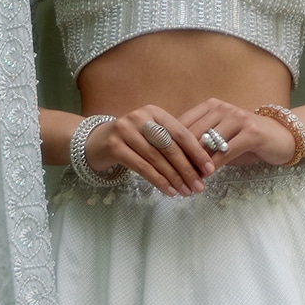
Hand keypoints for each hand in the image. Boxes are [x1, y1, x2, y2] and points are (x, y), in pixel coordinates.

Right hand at [84, 104, 215, 195]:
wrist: (95, 142)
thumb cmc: (131, 141)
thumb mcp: (150, 135)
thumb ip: (171, 144)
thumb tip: (200, 167)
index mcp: (154, 112)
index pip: (181, 132)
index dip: (196, 152)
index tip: (209, 169)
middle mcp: (140, 118)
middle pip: (169, 146)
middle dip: (187, 169)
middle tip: (199, 186)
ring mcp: (125, 130)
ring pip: (157, 158)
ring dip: (174, 178)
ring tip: (186, 191)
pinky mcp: (115, 146)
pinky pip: (142, 167)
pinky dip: (158, 180)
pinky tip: (169, 190)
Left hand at [178, 98, 295, 169]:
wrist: (281, 137)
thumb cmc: (246, 140)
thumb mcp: (220, 137)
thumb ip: (199, 142)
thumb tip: (172, 157)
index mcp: (210, 106)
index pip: (182, 123)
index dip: (170, 144)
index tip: (161, 163)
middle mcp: (222, 108)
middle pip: (192, 134)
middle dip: (180, 157)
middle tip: (171, 177)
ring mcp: (237, 118)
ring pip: (207, 143)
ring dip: (195, 164)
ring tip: (186, 180)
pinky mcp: (251, 132)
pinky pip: (226, 152)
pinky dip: (213, 166)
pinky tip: (205, 177)